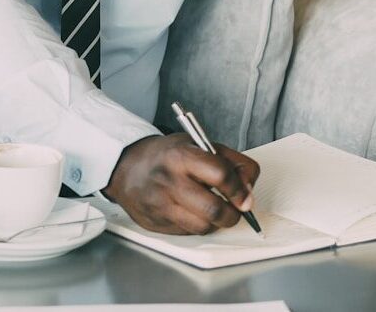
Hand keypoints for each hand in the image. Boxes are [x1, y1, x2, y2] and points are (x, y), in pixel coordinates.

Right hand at [102, 134, 259, 234]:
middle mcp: (169, 180)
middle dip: (233, 214)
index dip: (240, 189)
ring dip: (215, 221)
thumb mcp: (197, 144)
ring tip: (211, 208)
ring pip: (204, 226)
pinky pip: (189, 232)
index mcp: (181, 155)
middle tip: (235, 209)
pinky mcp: (156, 223)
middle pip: (215, 209)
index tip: (246, 197)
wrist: (126, 166)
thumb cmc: (167, 155)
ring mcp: (161, 204)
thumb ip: (229, 161)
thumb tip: (249, 190)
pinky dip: (197, 224)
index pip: (221, 175)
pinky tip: (190, 210)